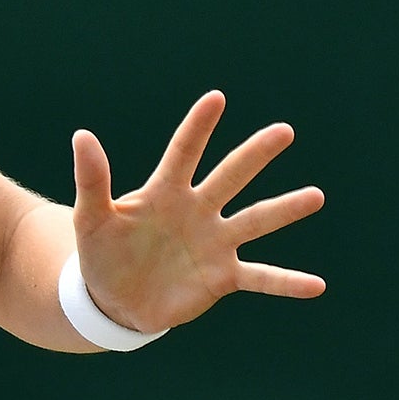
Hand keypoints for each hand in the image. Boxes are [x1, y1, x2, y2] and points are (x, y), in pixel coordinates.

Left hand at [71, 90, 325, 332]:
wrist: (113, 300)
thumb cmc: (102, 253)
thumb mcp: (91, 218)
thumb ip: (92, 180)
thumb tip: (81, 135)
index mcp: (166, 192)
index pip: (183, 152)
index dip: (198, 127)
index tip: (216, 98)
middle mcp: (198, 210)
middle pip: (230, 176)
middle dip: (255, 155)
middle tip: (283, 131)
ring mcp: (214, 242)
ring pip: (255, 220)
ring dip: (284, 210)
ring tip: (315, 196)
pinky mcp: (222, 276)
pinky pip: (260, 277)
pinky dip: (287, 282)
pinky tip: (316, 285)